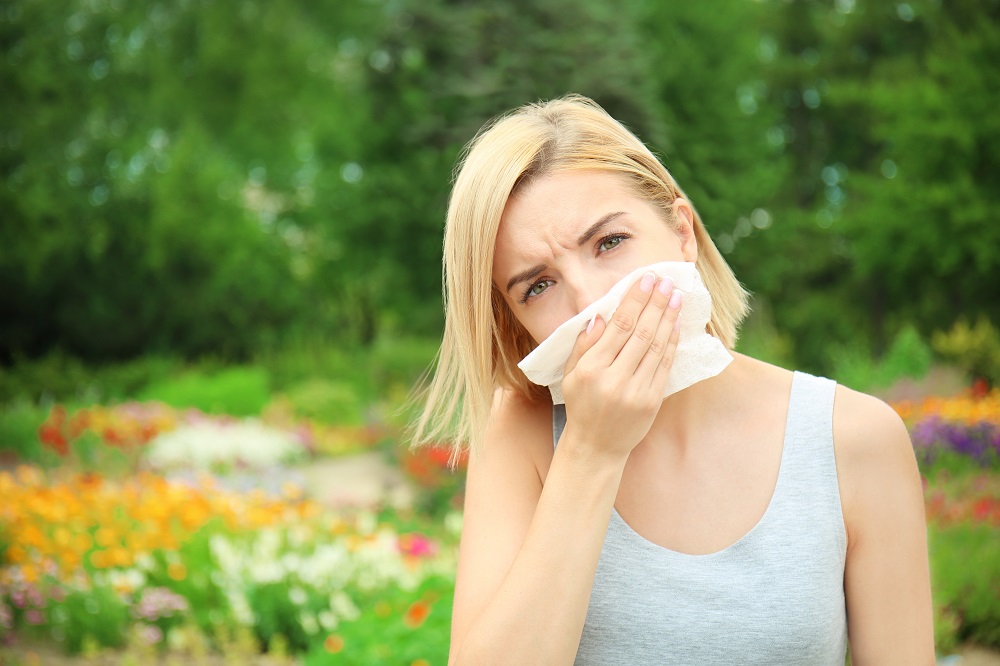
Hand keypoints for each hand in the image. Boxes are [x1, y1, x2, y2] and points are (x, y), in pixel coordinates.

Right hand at [559, 271, 682, 462]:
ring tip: (676, 296)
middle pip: (640, 333)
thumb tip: (600, 317)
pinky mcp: (652, 401)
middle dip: (655, 303)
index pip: (618, 327)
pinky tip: (676, 324)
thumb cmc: (581, 405)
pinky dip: (671, 342)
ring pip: (656, 347)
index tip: (646, 279)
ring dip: (668, 318)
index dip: (635, 300)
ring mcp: (636, 392)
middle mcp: (614, 380)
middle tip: (667, 281)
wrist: (597, 446)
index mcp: (591, 369)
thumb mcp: (570, 375)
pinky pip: (664, 365)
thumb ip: (583, 345)